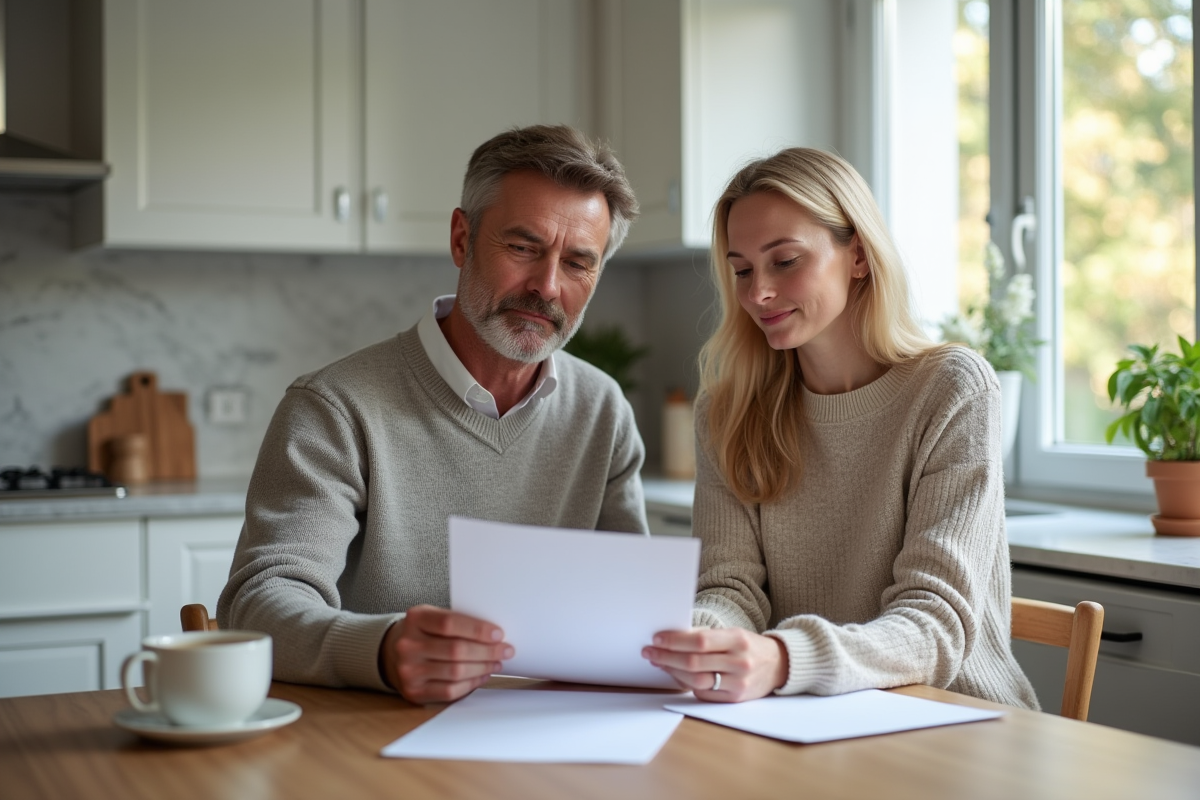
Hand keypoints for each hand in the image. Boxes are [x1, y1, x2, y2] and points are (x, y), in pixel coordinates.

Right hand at [379, 605, 512, 703]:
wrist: (392, 652)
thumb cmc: (423, 632)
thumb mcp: (433, 617)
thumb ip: (458, 622)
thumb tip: (495, 635)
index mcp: (415, 619)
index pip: (450, 623)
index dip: (478, 629)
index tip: (498, 634)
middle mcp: (408, 645)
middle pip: (456, 650)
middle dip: (487, 651)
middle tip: (506, 650)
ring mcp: (409, 671)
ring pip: (456, 672)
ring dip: (483, 668)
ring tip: (496, 662)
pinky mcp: (414, 692)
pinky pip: (450, 691)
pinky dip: (471, 683)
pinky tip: (482, 675)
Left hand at [641, 628, 788, 701]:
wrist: (778, 665)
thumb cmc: (748, 646)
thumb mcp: (732, 634)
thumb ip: (706, 637)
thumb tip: (671, 639)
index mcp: (738, 640)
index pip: (700, 640)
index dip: (675, 640)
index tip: (657, 639)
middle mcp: (739, 662)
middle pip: (694, 662)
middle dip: (667, 657)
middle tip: (650, 652)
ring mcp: (738, 683)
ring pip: (696, 680)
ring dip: (672, 671)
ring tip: (659, 663)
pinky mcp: (735, 699)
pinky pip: (704, 693)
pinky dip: (688, 684)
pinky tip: (678, 675)